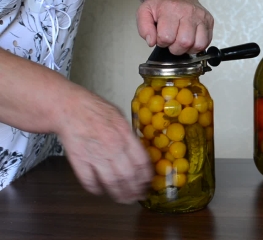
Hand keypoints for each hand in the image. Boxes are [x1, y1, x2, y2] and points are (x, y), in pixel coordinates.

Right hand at [56, 85, 152, 203]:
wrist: (68, 108)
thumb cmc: (95, 110)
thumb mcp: (120, 117)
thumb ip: (129, 136)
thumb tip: (139, 153)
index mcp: (125, 135)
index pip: (141, 161)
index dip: (146, 176)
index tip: (148, 183)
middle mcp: (112, 147)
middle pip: (128, 176)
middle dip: (135, 190)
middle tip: (138, 196)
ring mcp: (95, 155)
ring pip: (111, 182)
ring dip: (119, 194)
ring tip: (124, 200)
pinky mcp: (78, 160)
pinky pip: (89, 181)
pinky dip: (96, 189)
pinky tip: (101, 191)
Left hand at [136, 0, 213, 54]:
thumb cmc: (162, 4)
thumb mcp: (145, 12)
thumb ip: (144, 28)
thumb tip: (152, 42)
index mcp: (171, 9)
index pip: (166, 37)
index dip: (162, 42)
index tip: (161, 37)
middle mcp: (188, 11)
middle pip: (184, 42)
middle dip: (175, 48)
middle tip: (172, 41)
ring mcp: (201, 16)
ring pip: (198, 44)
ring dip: (188, 49)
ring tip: (182, 42)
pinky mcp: (209, 20)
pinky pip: (207, 42)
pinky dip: (198, 46)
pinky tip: (191, 40)